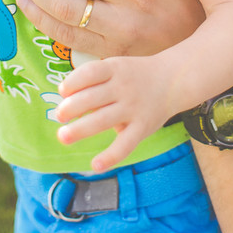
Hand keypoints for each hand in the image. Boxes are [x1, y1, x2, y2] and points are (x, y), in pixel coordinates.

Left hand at [56, 55, 172, 171]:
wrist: (173, 79)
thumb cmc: (133, 75)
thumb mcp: (114, 67)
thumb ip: (92, 81)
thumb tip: (64, 100)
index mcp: (114, 68)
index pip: (89, 73)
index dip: (71, 82)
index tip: (62, 92)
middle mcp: (123, 87)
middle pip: (91, 98)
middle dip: (70, 108)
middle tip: (59, 117)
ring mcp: (133, 108)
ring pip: (102, 120)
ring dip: (79, 129)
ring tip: (63, 137)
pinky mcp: (143, 127)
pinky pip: (125, 144)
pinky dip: (110, 156)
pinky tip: (95, 165)